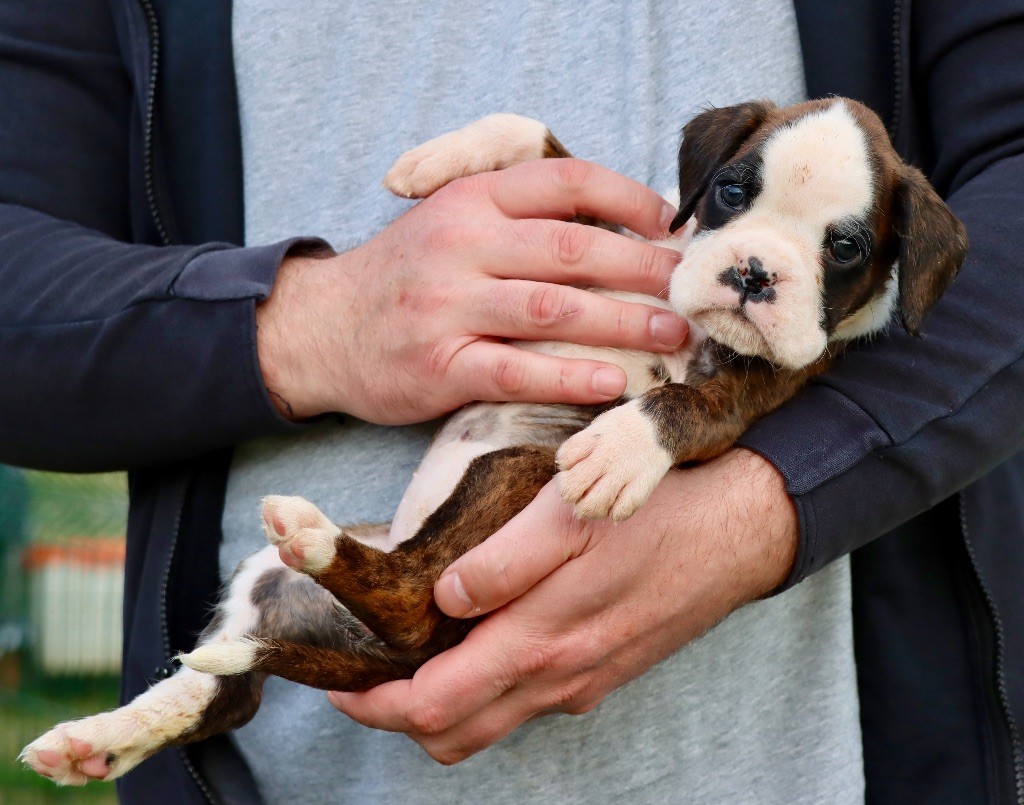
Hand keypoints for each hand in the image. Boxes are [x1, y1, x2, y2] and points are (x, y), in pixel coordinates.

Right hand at [256, 158, 684, 421]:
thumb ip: (516, 217)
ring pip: (552, 308)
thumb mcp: (450, 223)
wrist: (323, 329)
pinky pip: (516, 369)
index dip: (628, 199)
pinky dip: (569, 376)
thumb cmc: (405, 277)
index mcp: (470, 200)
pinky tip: (610, 383)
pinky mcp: (438, 364)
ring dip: (622, 322)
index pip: (564, 182)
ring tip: (672, 335)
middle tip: (690, 288)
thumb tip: (613, 228)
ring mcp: (447, 305)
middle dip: (644, 268)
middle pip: (572, 248)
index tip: (671, 225)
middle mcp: (461, 244)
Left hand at [328, 448, 797, 763]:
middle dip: (400, 714)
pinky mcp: (604, 670)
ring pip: (493, 721)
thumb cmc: (659, 514)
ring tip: (421, 651)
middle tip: (370, 671)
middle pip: (454, 733)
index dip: (376, 704)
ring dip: (445, 701)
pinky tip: (488, 634)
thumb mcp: (576, 515)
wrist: (744, 531)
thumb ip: (504, 563)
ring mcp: (585, 682)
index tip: (343, 682)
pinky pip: (530, 699)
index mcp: (542, 644)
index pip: (434, 708)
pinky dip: (490, 685)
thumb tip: (443, 599)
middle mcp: (560, 680)